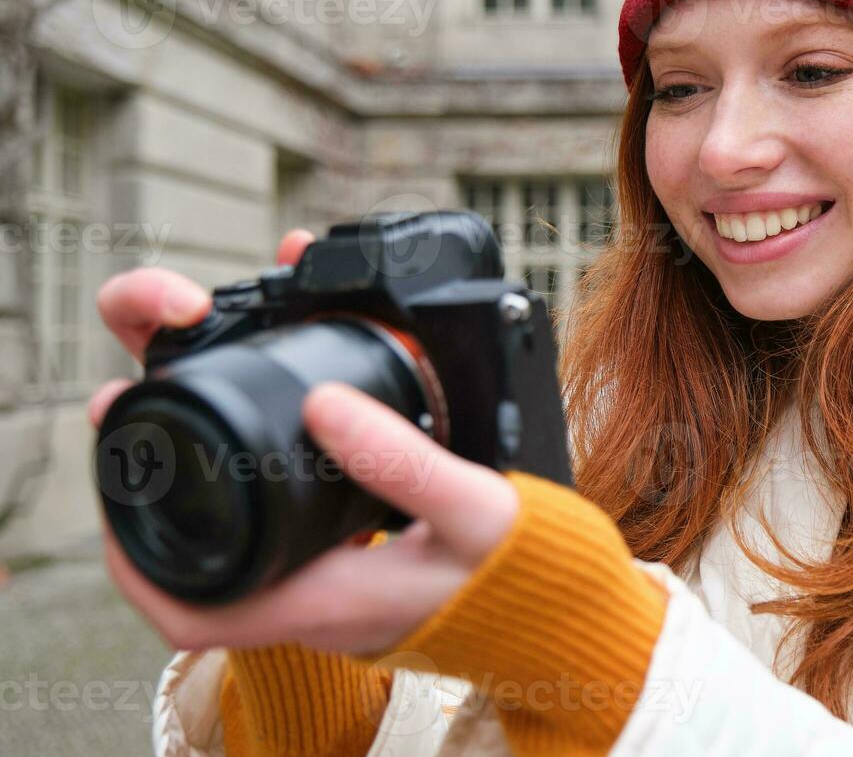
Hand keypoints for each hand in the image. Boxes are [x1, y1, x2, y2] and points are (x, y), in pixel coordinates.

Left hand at [90, 230, 520, 655]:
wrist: (569, 613)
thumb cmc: (527, 578)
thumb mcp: (476, 510)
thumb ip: (402, 459)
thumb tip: (319, 400)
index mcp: (329, 602)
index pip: (191, 613)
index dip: (134, 558)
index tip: (120, 482)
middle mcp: (319, 605)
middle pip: (195, 575)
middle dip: (151, 503)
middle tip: (140, 417)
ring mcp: (336, 591)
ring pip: (234, 554)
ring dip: (200, 494)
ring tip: (190, 412)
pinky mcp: (358, 572)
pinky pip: (279, 538)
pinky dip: (257, 490)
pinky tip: (278, 442)